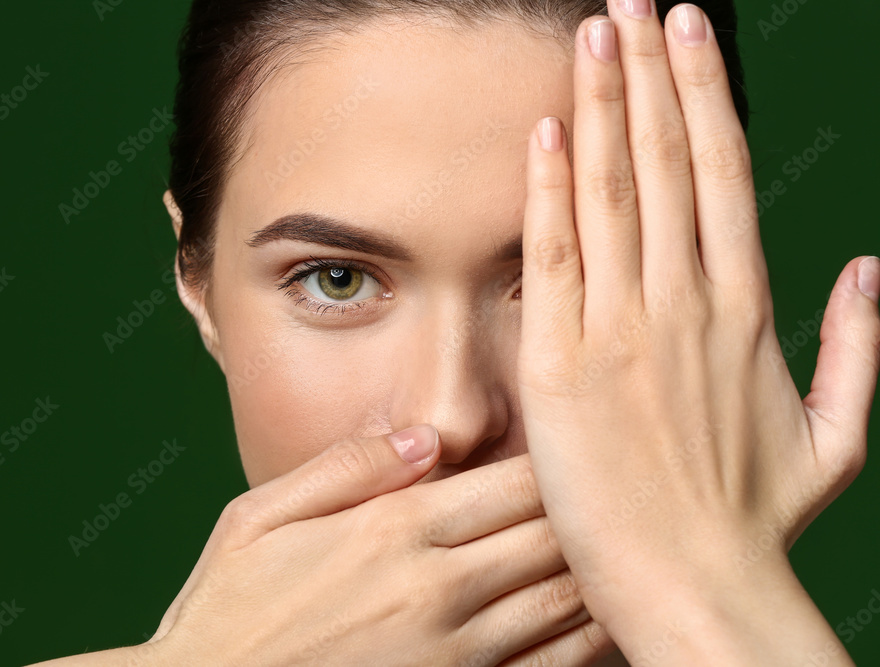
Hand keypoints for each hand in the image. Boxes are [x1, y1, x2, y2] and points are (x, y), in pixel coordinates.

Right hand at [29, 426, 616, 665]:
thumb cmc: (225, 613)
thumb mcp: (256, 518)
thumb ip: (342, 471)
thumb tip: (420, 439)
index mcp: (392, 530)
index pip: (508, 480)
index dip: (560, 456)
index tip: (588, 436)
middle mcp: (436, 587)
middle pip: (549, 533)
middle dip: (592, 506)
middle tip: (629, 482)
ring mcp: (454, 651)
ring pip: (562, 599)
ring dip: (601, 568)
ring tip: (634, 540)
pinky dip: (587, 641)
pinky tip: (608, 618)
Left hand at [517, 1, 878, 663]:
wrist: (695, 588)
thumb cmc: (757, 521)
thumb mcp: (838, 435)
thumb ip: (859, 345)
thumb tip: (876, 268)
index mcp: (747, 310)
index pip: (724, 174)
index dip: (707, 95)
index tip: (693, 33)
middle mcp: (687, 304)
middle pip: (670, 162)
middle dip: (652, 75)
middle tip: (636, 3)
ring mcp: (623, 330)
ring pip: (615, 192)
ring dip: (605, 104)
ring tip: (595, 32)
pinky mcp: (563, 365)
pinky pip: (556, 258)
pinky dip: (553, 189)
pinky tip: (550, 127)